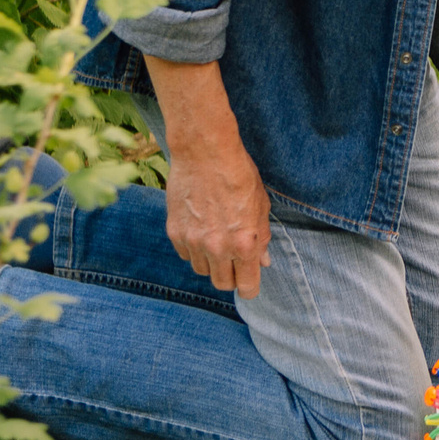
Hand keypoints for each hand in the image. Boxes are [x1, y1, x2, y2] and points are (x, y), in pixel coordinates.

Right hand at [166, 134, 271, 297]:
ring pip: (202, 270)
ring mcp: (193, 241)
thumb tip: (263, 261)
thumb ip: (262, 238)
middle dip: (231, 276)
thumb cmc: (239, 175)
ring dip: (212, 262)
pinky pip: (186, 255)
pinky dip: (194, 249)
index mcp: (244, 243)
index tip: (249, 282)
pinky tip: (202, 230)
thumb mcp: (261, 206)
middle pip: (222, 284)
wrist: (204, 153)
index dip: (250, 287)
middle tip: (234, 261)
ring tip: (218, 239)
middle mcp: (218, 248)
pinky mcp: (175, 232)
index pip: (246, 286)